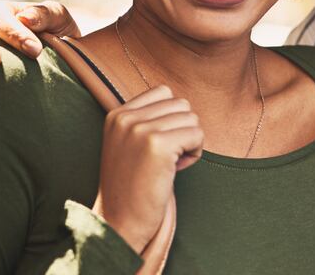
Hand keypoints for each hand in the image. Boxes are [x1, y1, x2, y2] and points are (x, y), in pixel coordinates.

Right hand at [95, 85, 202, 253]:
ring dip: (189, 143)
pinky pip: (197, 135)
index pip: (163, 92)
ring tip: (169, 165)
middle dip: (183, 130)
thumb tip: (183, 105)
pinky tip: (175, 171)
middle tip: (166, 158)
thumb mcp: (129, 144)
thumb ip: (147, 119)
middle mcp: (125, 118)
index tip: (158, 145)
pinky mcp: (157, 145)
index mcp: (117, 114)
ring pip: (191, 118)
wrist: (120, 222)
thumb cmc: (132, 185)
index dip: (171, 118)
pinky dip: (195, 154)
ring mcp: (140, 130)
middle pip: (181, 104)